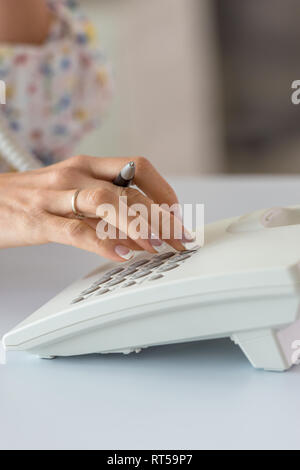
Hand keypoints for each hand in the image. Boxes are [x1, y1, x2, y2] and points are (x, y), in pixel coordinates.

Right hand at [0, 155, 191, 260]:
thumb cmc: (32, 199)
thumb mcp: (73, 194)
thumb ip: (105, 211)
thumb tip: (142, 233)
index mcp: (87, 165)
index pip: (137, 167)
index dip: (163, 190)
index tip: (178, 214)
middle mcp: (76, 175)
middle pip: (129, 190)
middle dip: (161, 216)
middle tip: (180, 239)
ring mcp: (56, 196)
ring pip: (106, 203)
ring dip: (137, 225)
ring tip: (157, 246)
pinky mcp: (39, 220)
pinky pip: (75, 231)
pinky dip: (101, 244)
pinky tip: (120, 256)